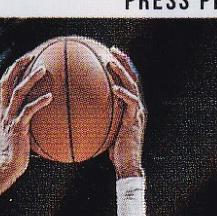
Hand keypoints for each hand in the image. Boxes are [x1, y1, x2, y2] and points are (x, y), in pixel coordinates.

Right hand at [0, 53, 52, 184]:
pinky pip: (29, 111)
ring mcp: (10, 119)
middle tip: (31, 56)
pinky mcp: (18, 128)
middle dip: (17, 66)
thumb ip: (24, 122)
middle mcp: (3, 112)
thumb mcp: (17, 134)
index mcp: (2, 112)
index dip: (10, 70)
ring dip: (30, 79)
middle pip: (7, 82)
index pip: (1, 85)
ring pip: (18, 92)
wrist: (6, 168)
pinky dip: (39, 102)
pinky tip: (50, 97)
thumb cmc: (15, 154)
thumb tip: (41, 118)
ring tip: (43, 69)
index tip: (22, 60)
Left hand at [107, 48, 145, 179]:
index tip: (110, 56)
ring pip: (132, 86)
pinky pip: (131, 104)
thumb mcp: (105, 133)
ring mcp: (137, 113)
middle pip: (132, 78)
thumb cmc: (114, 154)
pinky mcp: (135, 121)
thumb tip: (78, 117)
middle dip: (123, 62)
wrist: (127, 166)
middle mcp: (136, 107)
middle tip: (112, 50)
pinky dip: (123, 94)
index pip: (127, 82)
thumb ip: (98, 121)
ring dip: (122, 72)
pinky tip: (114, 88)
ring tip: (112, 62)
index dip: (121, 68)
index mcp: (131, 108)